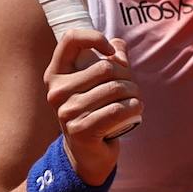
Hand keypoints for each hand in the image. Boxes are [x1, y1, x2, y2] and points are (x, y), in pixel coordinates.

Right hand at [44, 24, 139, 182]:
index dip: (94, 37)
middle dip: (127, 75)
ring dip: (134, 92)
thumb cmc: (91, 111)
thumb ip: (107, 60)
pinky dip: (134, 107)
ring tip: (136, 98)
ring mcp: (67, 112)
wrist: (85, 154)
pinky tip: (136, 108)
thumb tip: (118, 44)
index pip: (71, 39)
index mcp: (55, 74)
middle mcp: (57, 91)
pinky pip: (117, 110)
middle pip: (105, 67)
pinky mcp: (82, 130)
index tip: (110, 51)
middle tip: (132, 86)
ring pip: (115, 89)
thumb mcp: (92, 84)